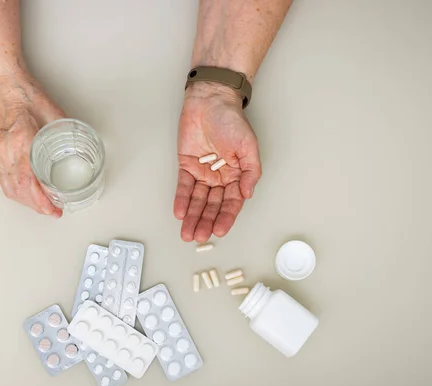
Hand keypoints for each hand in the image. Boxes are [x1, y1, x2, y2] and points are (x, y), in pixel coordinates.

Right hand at [0, 72, 65, 216]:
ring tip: (43, 208)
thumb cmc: (24, 93)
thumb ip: (65, 130)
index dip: (40, 198)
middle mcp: (5, 150)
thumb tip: (80, 143)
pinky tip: (28, 197)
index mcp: (20, 139)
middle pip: (18, 189)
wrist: (3, 83)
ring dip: (26, 202)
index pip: (27, 179)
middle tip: (54, 212)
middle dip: (37, 206)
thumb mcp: (51, 110)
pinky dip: (16, 193)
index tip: (52, 208)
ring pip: (9, 188)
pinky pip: (4, 180)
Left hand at [174, 82, 261, 241]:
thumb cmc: (232, 120)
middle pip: (212, 205)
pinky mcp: (187, 165)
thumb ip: (251, 171)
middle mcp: (220, 177)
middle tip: (199, 237)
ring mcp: (202, 172)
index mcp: (237, 174)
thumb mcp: (248, 146)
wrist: (210, 101)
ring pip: (197, 200)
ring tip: (188, 233)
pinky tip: (180, 214)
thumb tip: (247, 193)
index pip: (232, 202)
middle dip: (206, 222)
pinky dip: (182, 200)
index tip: (219, 230)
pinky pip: (184, 187)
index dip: (226, 216)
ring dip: (193, 217)